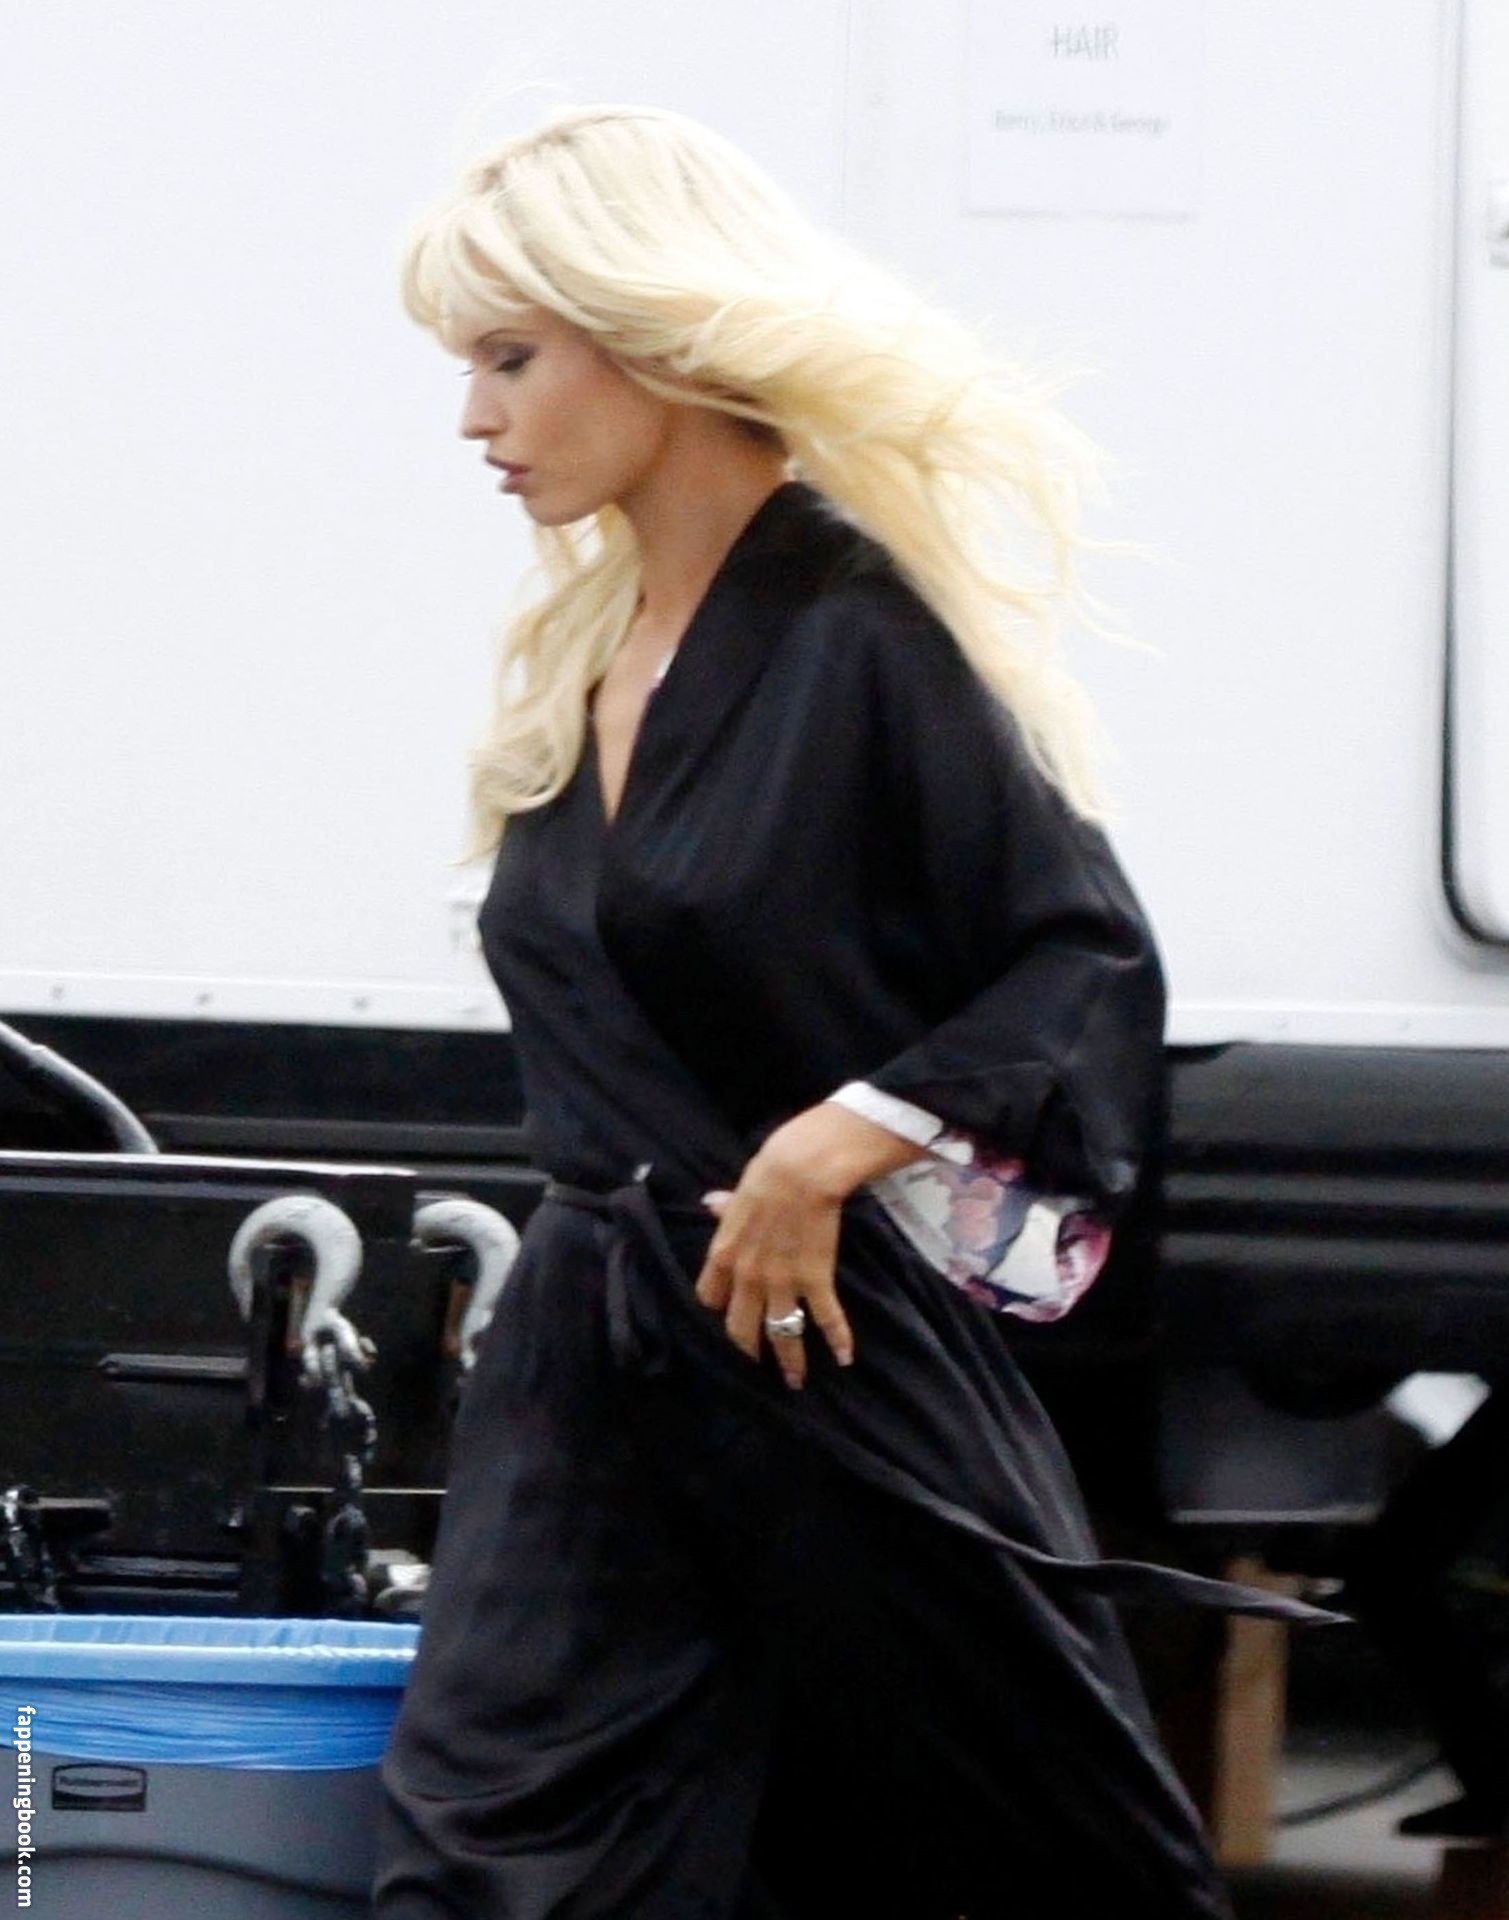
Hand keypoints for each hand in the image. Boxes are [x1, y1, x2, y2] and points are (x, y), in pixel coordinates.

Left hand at [694, 1101, 925, 1387]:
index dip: (718, 1307)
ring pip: (781, 1334)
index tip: (728, 1312)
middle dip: (749, 1350)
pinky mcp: (815, 1281)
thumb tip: (710, 1203)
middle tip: (758, 1364)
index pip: (709, 1297)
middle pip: (741, 1328)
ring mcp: (781, 1284)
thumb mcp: (739, 1194)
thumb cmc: (768, 1175)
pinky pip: (825, 1318)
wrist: (799, 1172)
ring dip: (790, 1362)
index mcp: (724, 1255)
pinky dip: (838, 1340)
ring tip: (795, 1381)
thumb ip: (725, 1209)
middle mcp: (748, 1278)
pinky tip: (845, 1357)